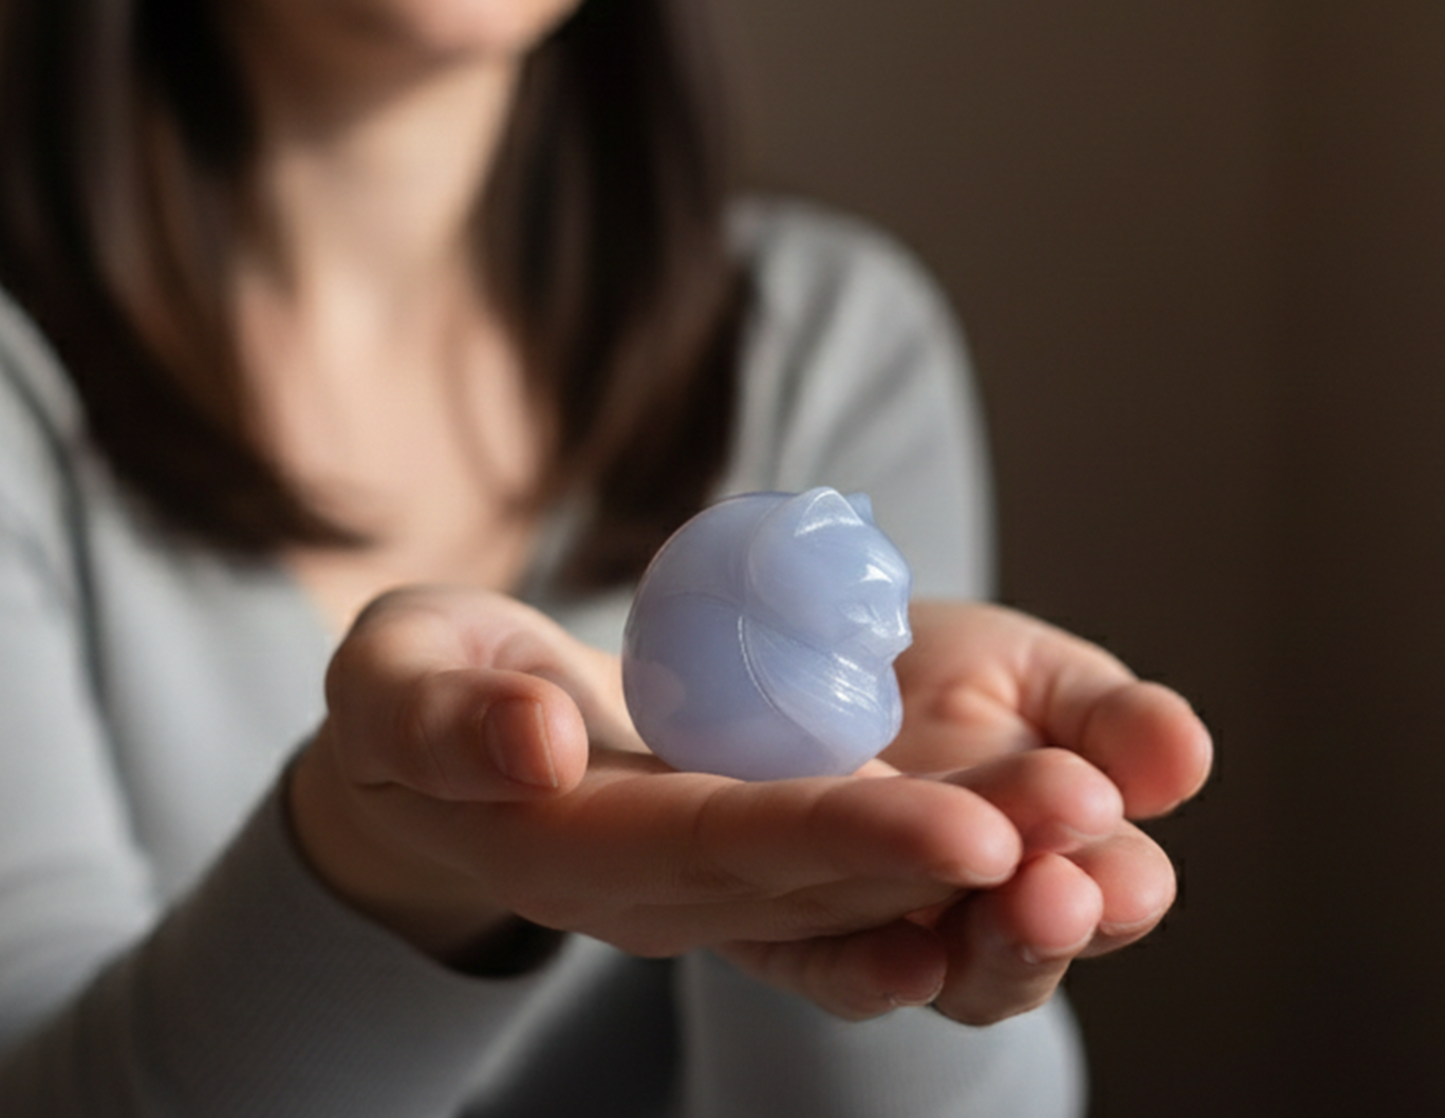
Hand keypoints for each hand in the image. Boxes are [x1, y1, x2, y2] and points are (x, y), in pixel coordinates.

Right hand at [288, 587, 1042, 969]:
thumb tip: (537, 744)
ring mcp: (714, 871)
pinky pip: (856, 854)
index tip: (974, 829)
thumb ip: (445, 718)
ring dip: (985, 853)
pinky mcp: (742, 839)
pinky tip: (1041, 827)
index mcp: (583, 845)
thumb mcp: (395, 682)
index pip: (731, 846)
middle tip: (1090, 815)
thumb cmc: (409, 699)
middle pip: (831, 876)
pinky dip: (946, 843)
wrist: (436, 755)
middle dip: (963, 852)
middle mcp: (667, 883)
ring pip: (866, 874)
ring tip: (1101, 812)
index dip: (850, 837)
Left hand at [718, 601, 1212, 1024]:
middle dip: (1049, 929)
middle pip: (1029, 952)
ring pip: (951, 977)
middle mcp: (982, 908)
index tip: (1120, 871)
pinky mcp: (797, 932)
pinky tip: (901, 961)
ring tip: (1004, 906)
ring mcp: (892, 926)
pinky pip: (833, 973)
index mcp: (1060, 851)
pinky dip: (868, 978)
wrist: (810, 652)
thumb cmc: (937, 673)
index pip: (1112, 889)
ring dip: (985, 955)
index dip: (1119, 887)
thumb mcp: (1032, 674)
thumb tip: (1188, 756)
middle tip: (1062, 895)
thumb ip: (1109, 718)